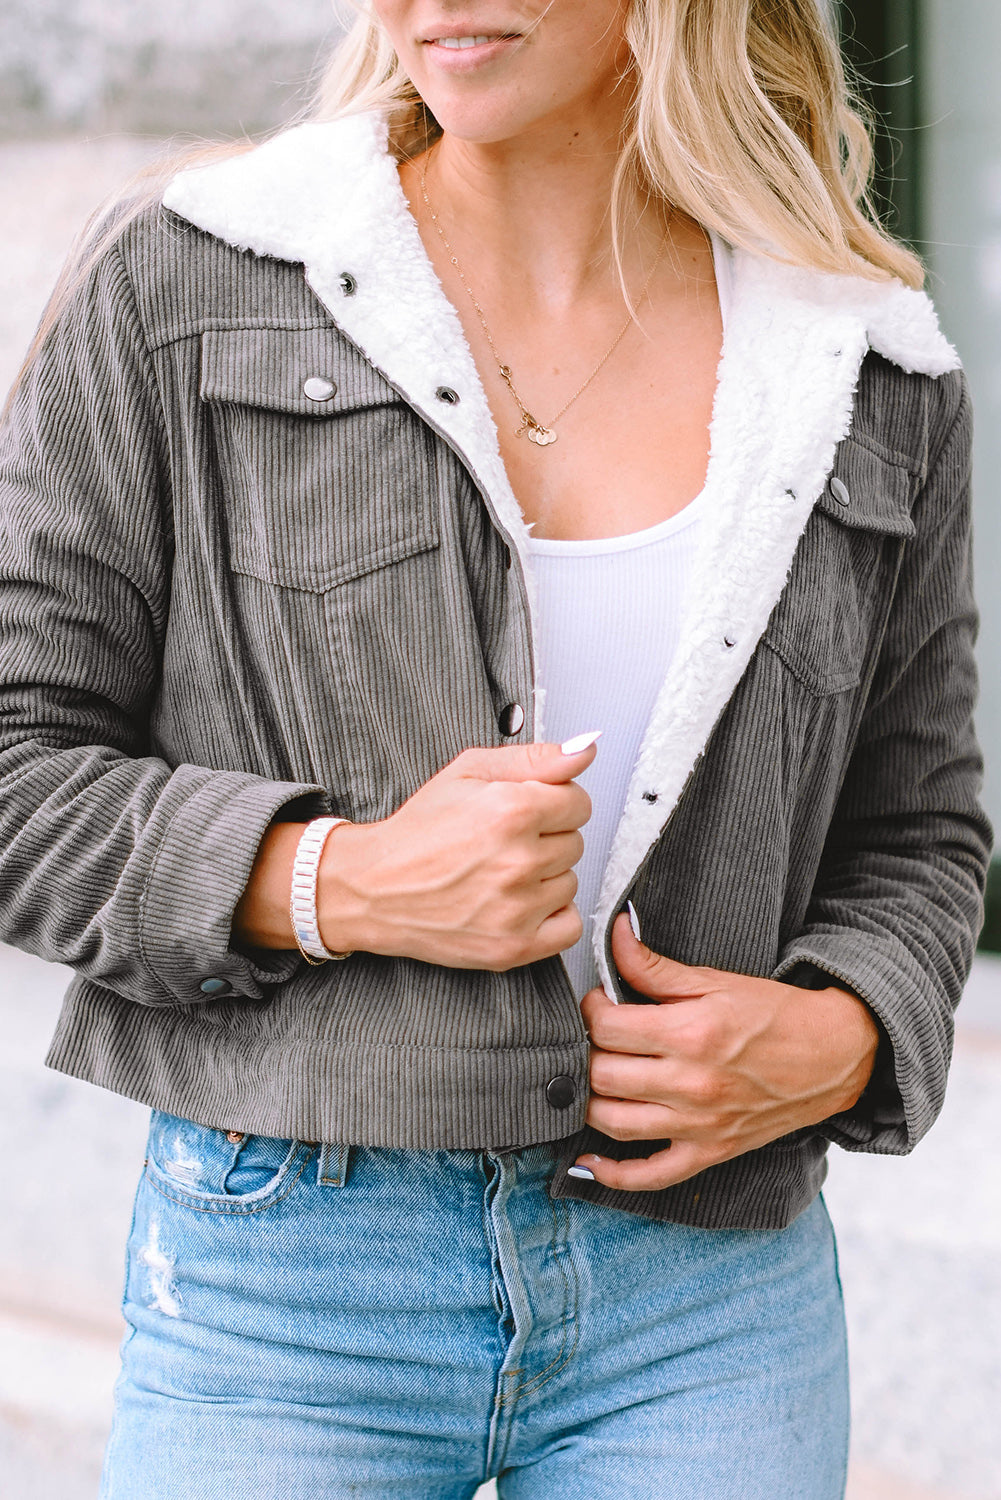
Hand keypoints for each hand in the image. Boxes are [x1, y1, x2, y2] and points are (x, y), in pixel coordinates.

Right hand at [313, 739, 594, 969]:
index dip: (553, 802)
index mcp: (512, 811)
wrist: (374, 887)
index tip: (528, 810)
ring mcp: (517, 908)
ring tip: (502, 871)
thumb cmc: (417, 831)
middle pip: (575, 842)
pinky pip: (569, 926)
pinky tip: (520, 902)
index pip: (579, 803)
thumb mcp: (469, 771)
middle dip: (545, 837)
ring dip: (545, 876)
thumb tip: (584, 750)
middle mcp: (518, 861)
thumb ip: (535, 758)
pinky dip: (551, 915)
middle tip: (504, 841)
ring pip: (570, 882)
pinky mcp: (514, 947)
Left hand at [573, 913, 879, 1191]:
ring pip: (613, 1122)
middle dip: (587, 1051)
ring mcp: (698, 1125)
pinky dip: (614, 1174)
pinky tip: (590, 1162)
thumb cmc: (775, 1015)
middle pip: (602, 1073)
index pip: (606, 1027)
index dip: (591, 1009)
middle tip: (596, 1038)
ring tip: (594, 1078)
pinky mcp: (709, 1153)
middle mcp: (691, 1084)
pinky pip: (651, 1175)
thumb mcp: (714, 981)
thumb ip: (654, 966)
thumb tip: (615, 935)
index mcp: (691, 1033)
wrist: (832, 1055)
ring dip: (589, 1101)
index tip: (599, 1003)